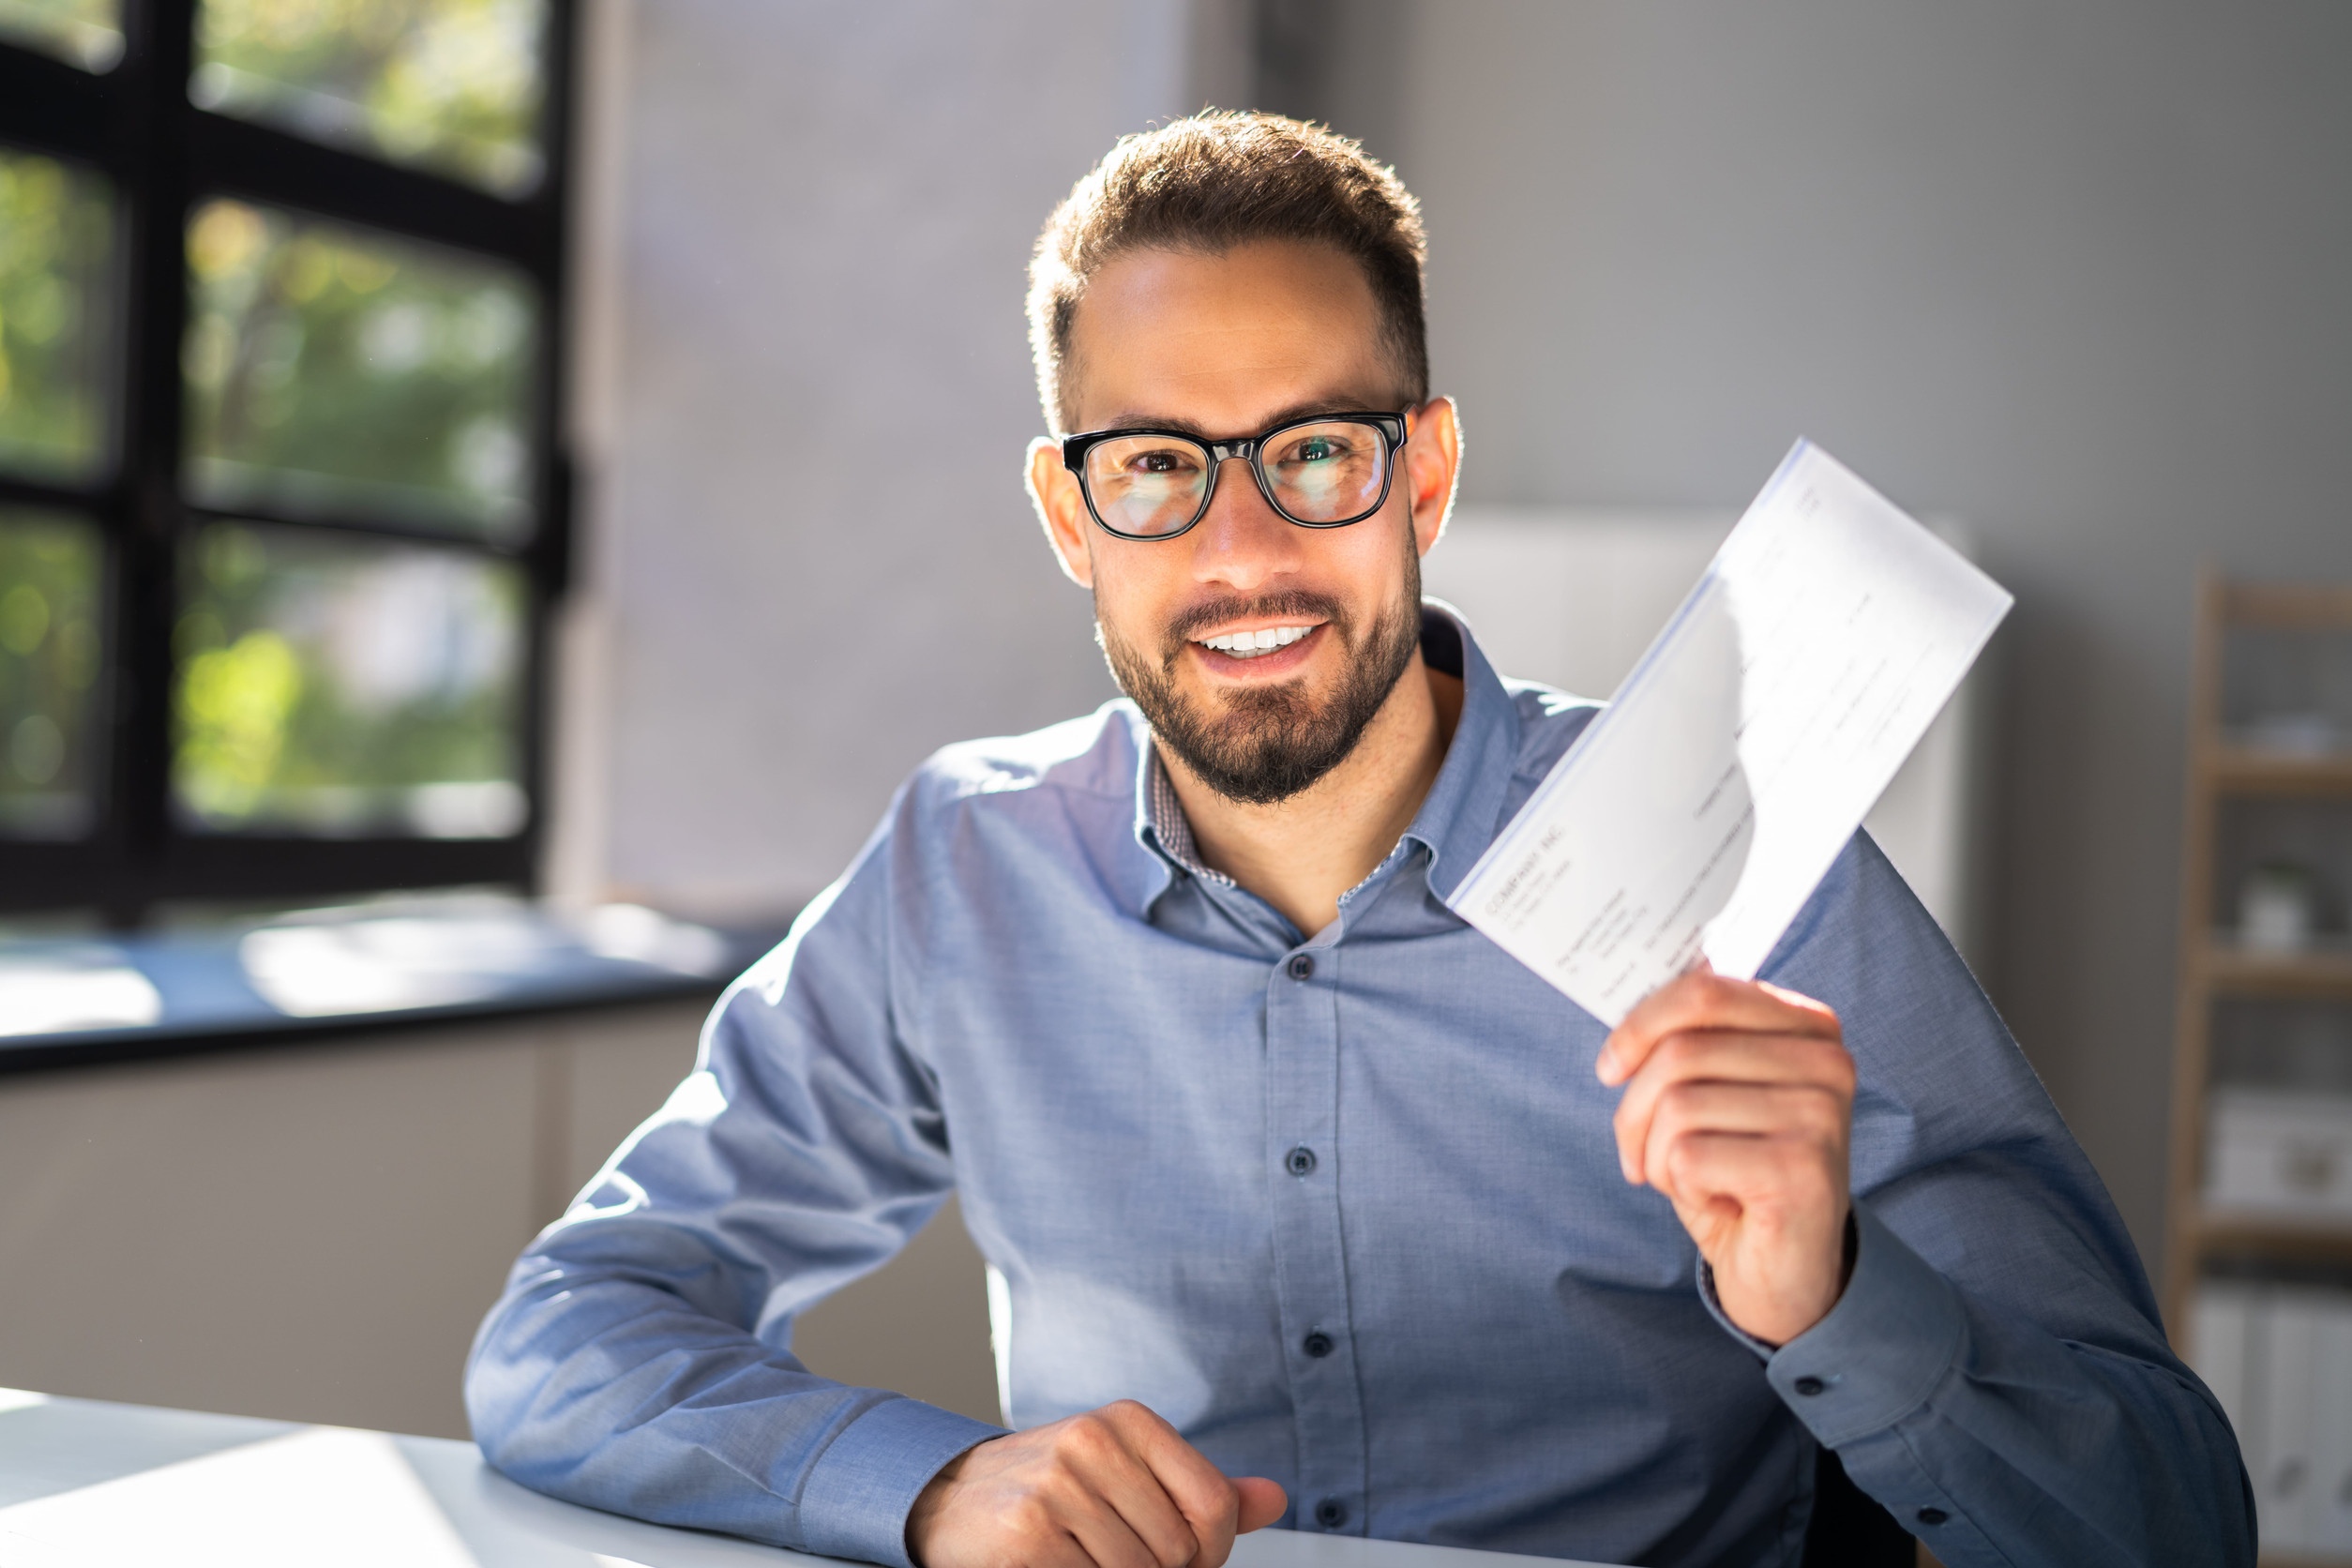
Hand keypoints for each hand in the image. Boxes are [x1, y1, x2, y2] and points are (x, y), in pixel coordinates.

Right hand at [907, 1400, 1286, 1567]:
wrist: (951, 1500)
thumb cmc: (1049, 1492)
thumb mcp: (1128, 1476)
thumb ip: (1199, 1492)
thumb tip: (1275, 1498)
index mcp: (1129, 1420)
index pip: (1215, 1506)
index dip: (1205, 1552)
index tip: (1177, 1556)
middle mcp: (1094, 1439)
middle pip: (1179, 1551)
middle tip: (1109, 1556)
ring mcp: (1059, 1483)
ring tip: (1079, 1558)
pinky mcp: (1029, 1530)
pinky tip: (1052, 1564)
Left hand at [1596, 968, 1855, 1345]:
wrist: (1784, 1271)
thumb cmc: (1736, 1173)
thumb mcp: (1711, 1092)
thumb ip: (1689, 1037)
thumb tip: (1631, 980)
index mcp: (1808, 1027)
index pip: (1703, 991)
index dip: (1638, 1025)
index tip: (1609, 1068)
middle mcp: (1827, 1062)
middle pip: (1679, 1052)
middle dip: (1635, 1111)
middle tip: (1641, 1155)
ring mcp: (1821, 1114)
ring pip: (1676, 1106)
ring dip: (1656, 1156)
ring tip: (1692, 1181)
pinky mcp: (1802, 1169)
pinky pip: (1687, 1156)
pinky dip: (1680, 1186)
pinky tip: (1719, 1202)